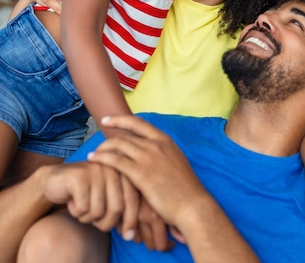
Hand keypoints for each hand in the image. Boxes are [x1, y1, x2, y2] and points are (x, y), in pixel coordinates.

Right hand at [39, 160, 140, 239]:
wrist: (56, 181)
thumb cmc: (85, 194)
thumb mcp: (106, 200)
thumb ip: (121, 210)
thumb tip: (131, 234)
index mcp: (121, 171)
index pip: (132, 198)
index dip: (131, 220)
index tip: (128, 236)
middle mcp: (110, 168)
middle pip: (117, 207)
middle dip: (106, 223)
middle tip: (95, 222)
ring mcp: (95, 170)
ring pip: (98, 210)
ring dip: (87, 218)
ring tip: (81, 208)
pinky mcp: (78, 176)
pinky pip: (83, 207)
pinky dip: (76, 212)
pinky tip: (71, 202)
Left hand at [88, 115, 210, 235]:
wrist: (191, 204)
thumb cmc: (184, 188)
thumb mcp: (175, 161)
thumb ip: (162, 153)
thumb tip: (150, 152)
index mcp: (164, 140)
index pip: (138, 123)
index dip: (120, 119)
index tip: (107, 120)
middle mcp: (155, 144)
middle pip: (125, 134)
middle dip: (108, 136)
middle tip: (97, 142)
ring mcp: (148, 158)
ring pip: (118, 145)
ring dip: (103, 148)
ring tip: (94, 154)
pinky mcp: (141, 173)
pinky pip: (116, 161)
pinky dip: (102, 158)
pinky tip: (94, 160)